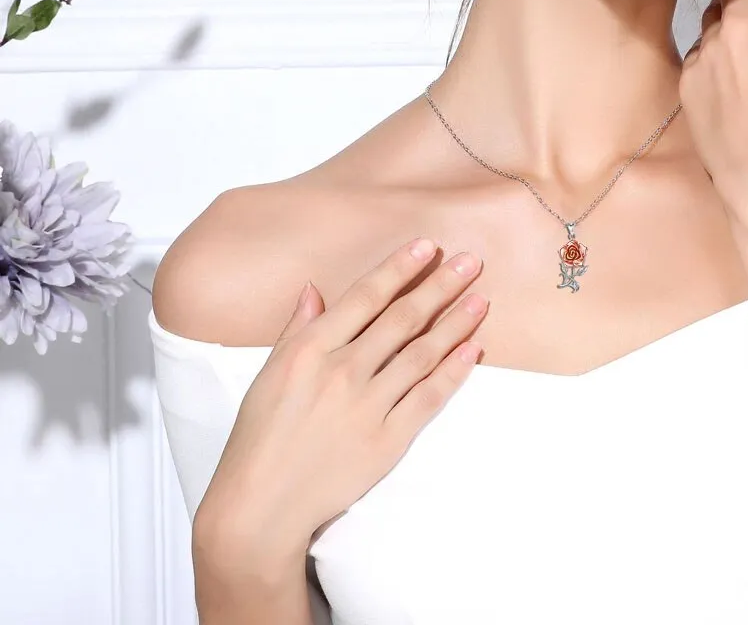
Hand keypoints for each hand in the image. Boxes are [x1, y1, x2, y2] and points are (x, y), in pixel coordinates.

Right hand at [196, 241, 488, 553]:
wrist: (261, 506)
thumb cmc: (260, 437)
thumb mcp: (269, 373)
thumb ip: (297, 328)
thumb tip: (314, 288)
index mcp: (310, 350)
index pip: (365, 297)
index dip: (399, 268)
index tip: (427, 246)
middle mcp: (341, 373)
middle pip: (402, 319)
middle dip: (441, 285)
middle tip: (472, 262)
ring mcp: (366, 407)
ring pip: (422, 354)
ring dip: (455, 323)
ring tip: (480, 300)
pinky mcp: (386, 441)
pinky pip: (427, 399)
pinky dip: (453, 373)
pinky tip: (472, 350)